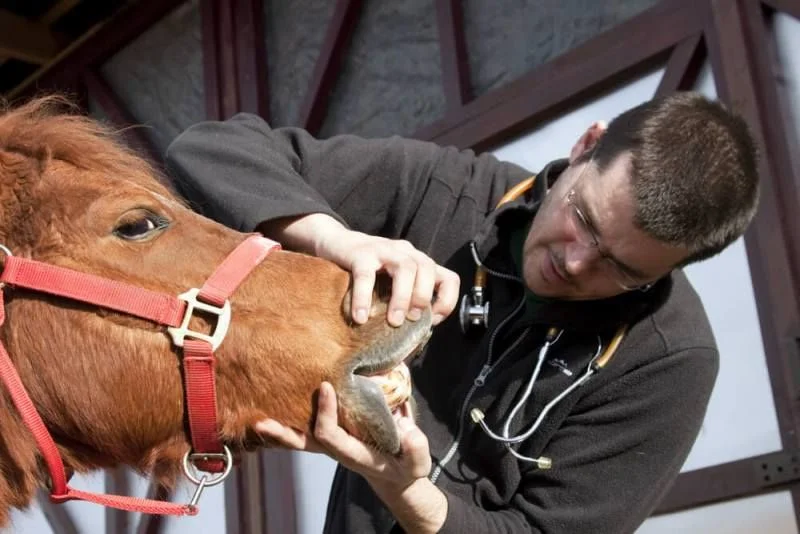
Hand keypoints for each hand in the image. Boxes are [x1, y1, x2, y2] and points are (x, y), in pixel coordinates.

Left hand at [255, 382, 431, 488]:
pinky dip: (291, 420)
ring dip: (279, 429)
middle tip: (261, 422)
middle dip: (282, 434)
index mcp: (354, 454)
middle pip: (302, 443)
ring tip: (256, 417)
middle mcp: (337, 448)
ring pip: (300, 437)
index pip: (330, 435)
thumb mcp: (416, 461)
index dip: (325, 413)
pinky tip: (277, 405)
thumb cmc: (406, 465)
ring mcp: (333, 443)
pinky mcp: (334, 434)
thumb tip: (407, 430)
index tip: (326, 386)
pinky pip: (308, 429)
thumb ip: (414, 447)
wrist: (398, 473)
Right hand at [260, 214, 459, 326]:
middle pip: (428, 270)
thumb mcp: (390, 283)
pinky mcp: (360, 253)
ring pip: (406, 268)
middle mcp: (406, 253)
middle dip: (422, 298)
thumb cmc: (367, 271)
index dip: (446, 302)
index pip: (449, 279)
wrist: (335, 242)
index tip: (431, 321)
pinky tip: (360, 318)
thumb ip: (402, 302)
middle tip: (410, 320)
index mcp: (418, 262)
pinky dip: (364, 298)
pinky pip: (366, 275)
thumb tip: (409, 346)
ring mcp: (384, 250)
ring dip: (402, 298)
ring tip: (392, 321)